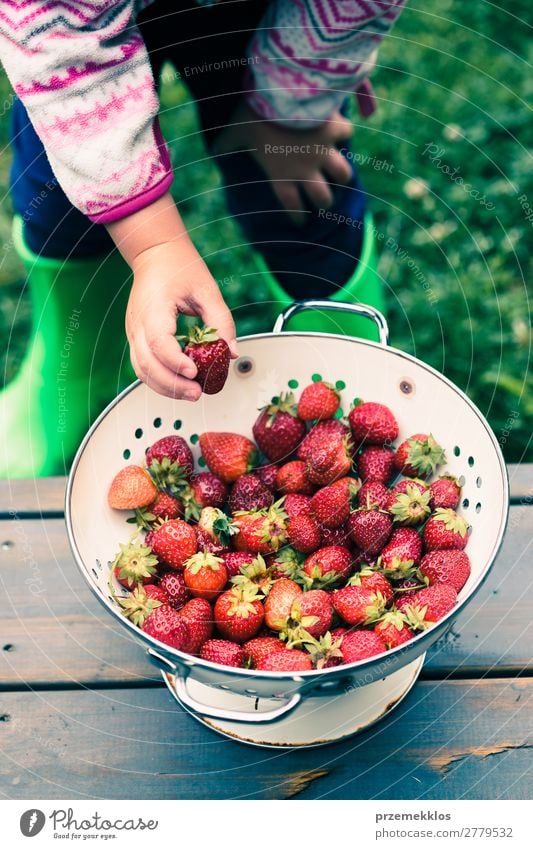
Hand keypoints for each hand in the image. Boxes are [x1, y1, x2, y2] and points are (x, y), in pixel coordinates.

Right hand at [126, 240, 236, 398]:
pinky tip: (180, 385)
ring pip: (142, 370)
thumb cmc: (180, 268)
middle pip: (147, 363)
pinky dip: (160, 380)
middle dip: (173, 384)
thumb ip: (221, 321)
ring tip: (191, 394)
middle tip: (197, 393)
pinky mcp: (136, 339)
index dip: (175, 361)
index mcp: (153, 307)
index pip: (158, 341)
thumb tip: (232, 352)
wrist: (156, 255)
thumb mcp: (208, 290)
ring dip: (166, 387)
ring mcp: (134, 332)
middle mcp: (137, 323)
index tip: (195, 372)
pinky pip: (143, 367)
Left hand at [214, 101, 353, 223]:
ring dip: (342, 176)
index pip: (291, 205)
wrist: (282, 93)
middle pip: (322, 197)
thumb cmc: (254, 115)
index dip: (297, 216)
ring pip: (341, 174)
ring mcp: (323, 151)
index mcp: (281, 174)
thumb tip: (213, 151)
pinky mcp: (334, 130)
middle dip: (324, 202)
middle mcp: (305, 169)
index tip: (300, 221)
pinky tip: (343, 128)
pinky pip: (346, 133)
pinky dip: (345, 131)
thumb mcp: (235, 131)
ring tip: (341, 176)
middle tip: (324, 202)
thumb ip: (226, 144)